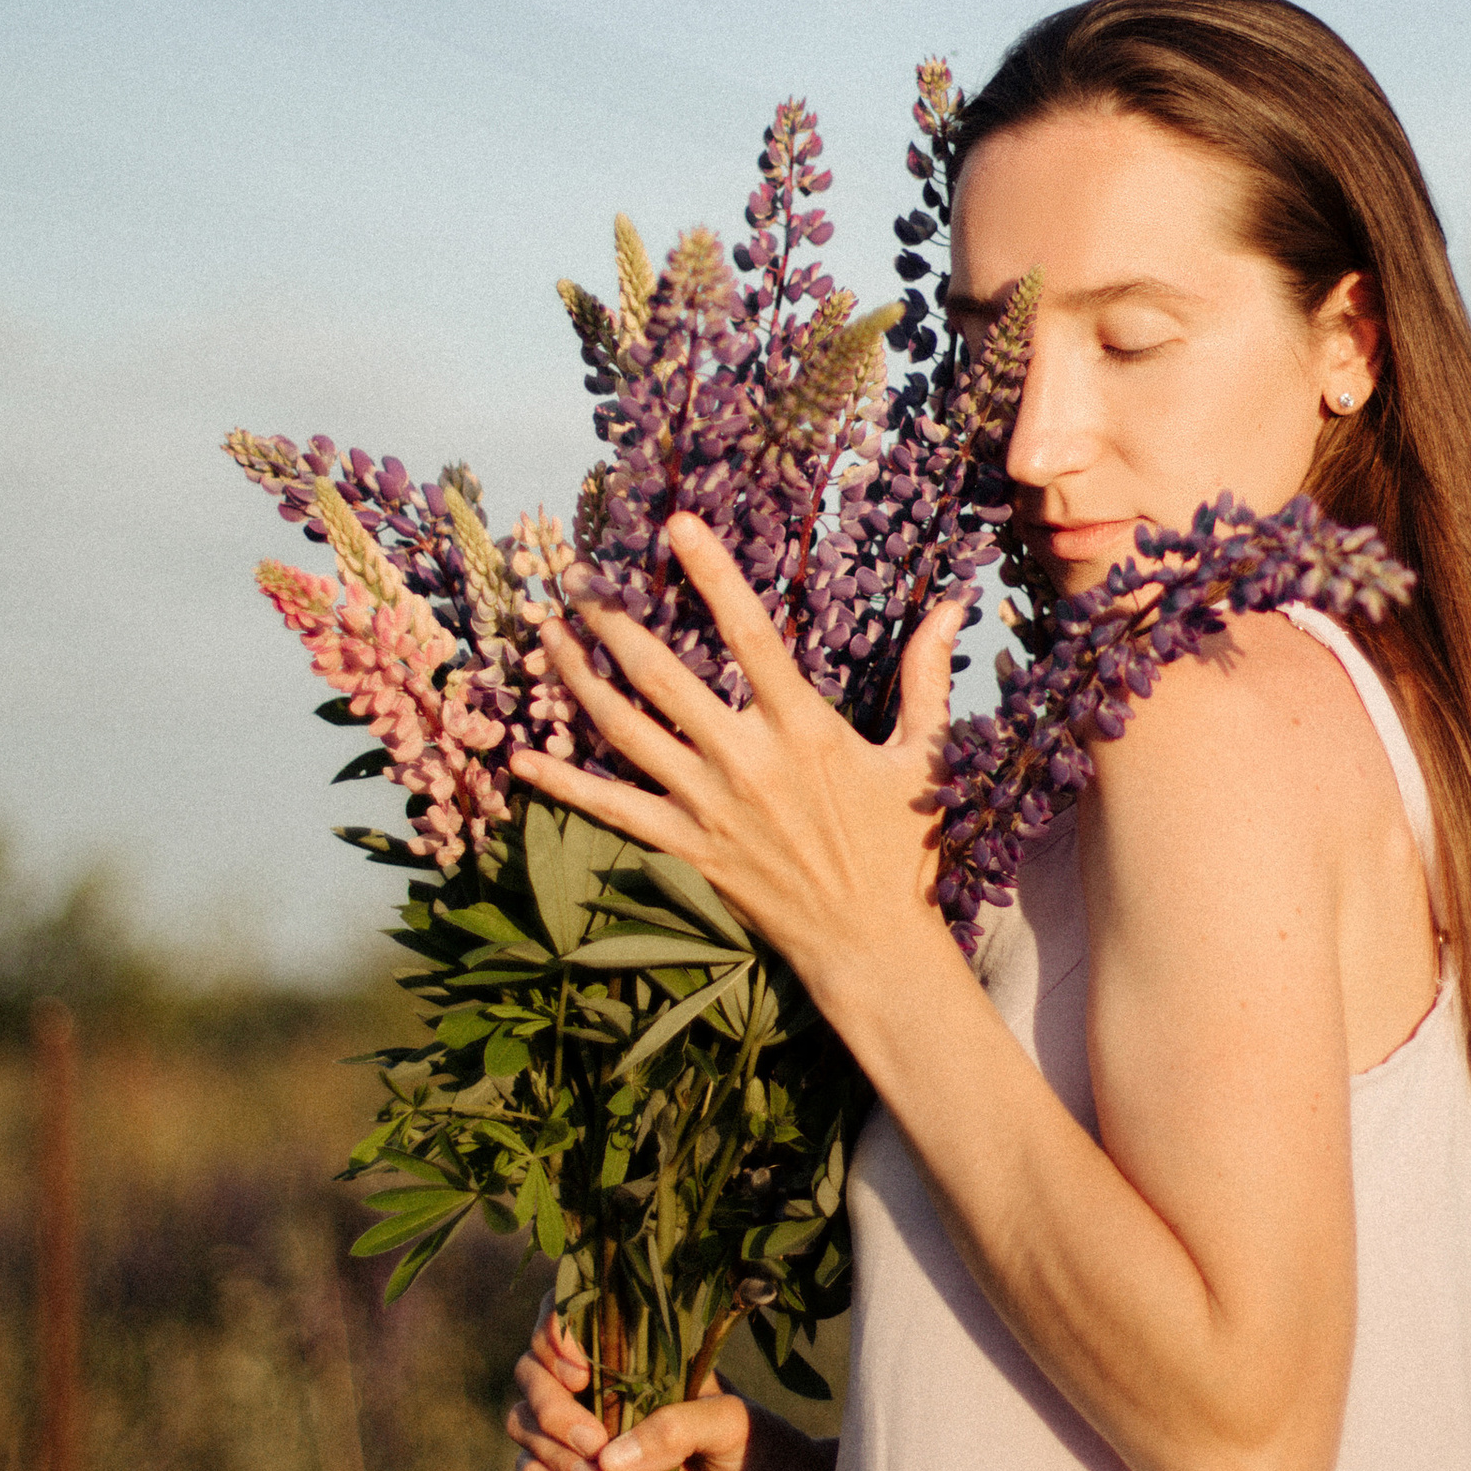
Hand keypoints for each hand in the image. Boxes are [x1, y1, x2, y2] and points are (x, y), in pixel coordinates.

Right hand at [505, 1307, 833, 1470]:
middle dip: (551, 1405)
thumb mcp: (729, 1423)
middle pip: (532, 1370)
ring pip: (524, 1421)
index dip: (555, 1332)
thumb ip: (676, 1430)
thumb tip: (609, 1458)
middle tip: (594, 1441)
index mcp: (635, 1351)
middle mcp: (600, 1384)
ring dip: (548, 1450)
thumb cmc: (757, 1447)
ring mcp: (585, 1433)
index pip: (567, 1314)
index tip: (581, 1369)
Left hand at [508, 511, 966, 1023]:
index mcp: (804, 728)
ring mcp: (708, 805)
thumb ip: (924, 677)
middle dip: (613, 621)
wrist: (871, 945)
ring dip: (578, 680)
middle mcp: (746, 760)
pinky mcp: (686, 848)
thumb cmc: (902, 849)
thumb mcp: (922, 757)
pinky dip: (561, 783)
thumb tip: (951, 607)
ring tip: (545, 636)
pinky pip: (610, 808)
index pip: (749, 633)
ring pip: (624, 731)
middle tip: (578, 577)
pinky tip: (519, 756)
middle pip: (661, 675)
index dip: (712, 574)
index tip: (676, 525)